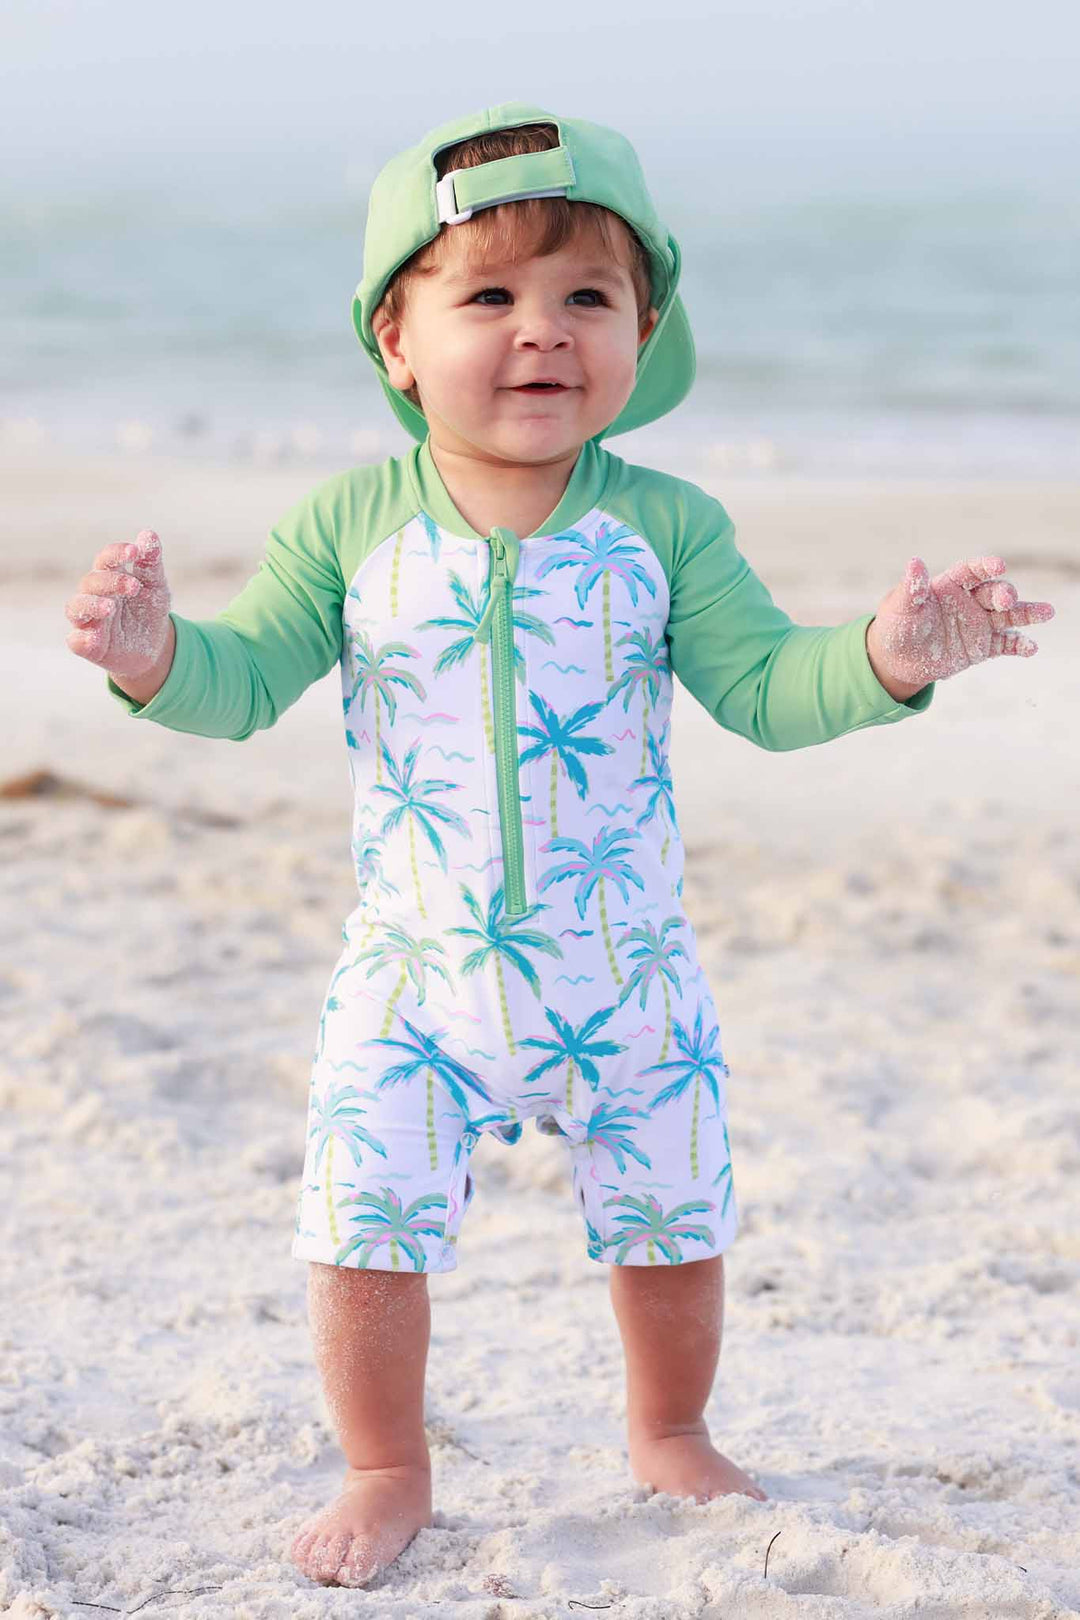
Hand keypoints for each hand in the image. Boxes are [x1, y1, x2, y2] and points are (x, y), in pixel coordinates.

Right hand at [64, 529, 172, 678]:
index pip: (105, 560)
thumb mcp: (155, 587)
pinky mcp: (88, 645)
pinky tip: (93, 637)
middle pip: (91, 582)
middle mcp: (93, 596)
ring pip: (76, 607)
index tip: (134, 551)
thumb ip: (150, 564)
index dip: (116, 553)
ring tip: (109, 607)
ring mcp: (88, 620)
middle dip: (111, 582)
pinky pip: (76, 640)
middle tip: (134, 586)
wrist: (155, 647)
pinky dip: (82, 638)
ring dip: (91, 605)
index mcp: (109, 577)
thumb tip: (148, 534)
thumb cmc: (149, 611)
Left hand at [866, 556, 1055, 689]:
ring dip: (1027, 613)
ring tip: (1047, 612)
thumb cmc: (897, 626)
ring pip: (1008, 615)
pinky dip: (1018, 645)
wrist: (897, 659)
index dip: (986, 566)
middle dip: (1004, 594)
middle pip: (994, 592)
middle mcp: (970, 600)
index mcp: (951, 584)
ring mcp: (979, 623)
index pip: (973, 571)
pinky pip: (1005, 644)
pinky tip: (1030, 648)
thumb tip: (914, 562)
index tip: (998, 565)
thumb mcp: (901, 606)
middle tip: (1007, 600)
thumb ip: (912, 587)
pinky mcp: (982, 646)